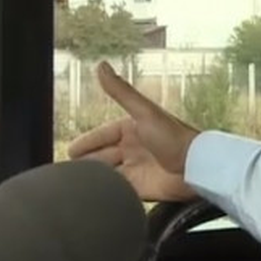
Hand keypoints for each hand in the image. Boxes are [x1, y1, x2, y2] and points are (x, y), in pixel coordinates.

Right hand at [67, 62, 201, 201]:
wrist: (195, 167)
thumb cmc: (174, 136)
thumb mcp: (144, 111)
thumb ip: (121, 91)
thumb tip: (101, 65)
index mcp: (134, 129)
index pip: (103, 135)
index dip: (87, 142)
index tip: (70, 150)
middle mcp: (134, 148)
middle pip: (102, 156)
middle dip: (86, 162)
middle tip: (66, 170)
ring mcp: (136, 168)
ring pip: (106, 173)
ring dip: (93, 177)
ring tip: (74, 184)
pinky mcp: (139, 188)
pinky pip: (116, 190)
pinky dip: (104, 191)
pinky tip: (91, 195)